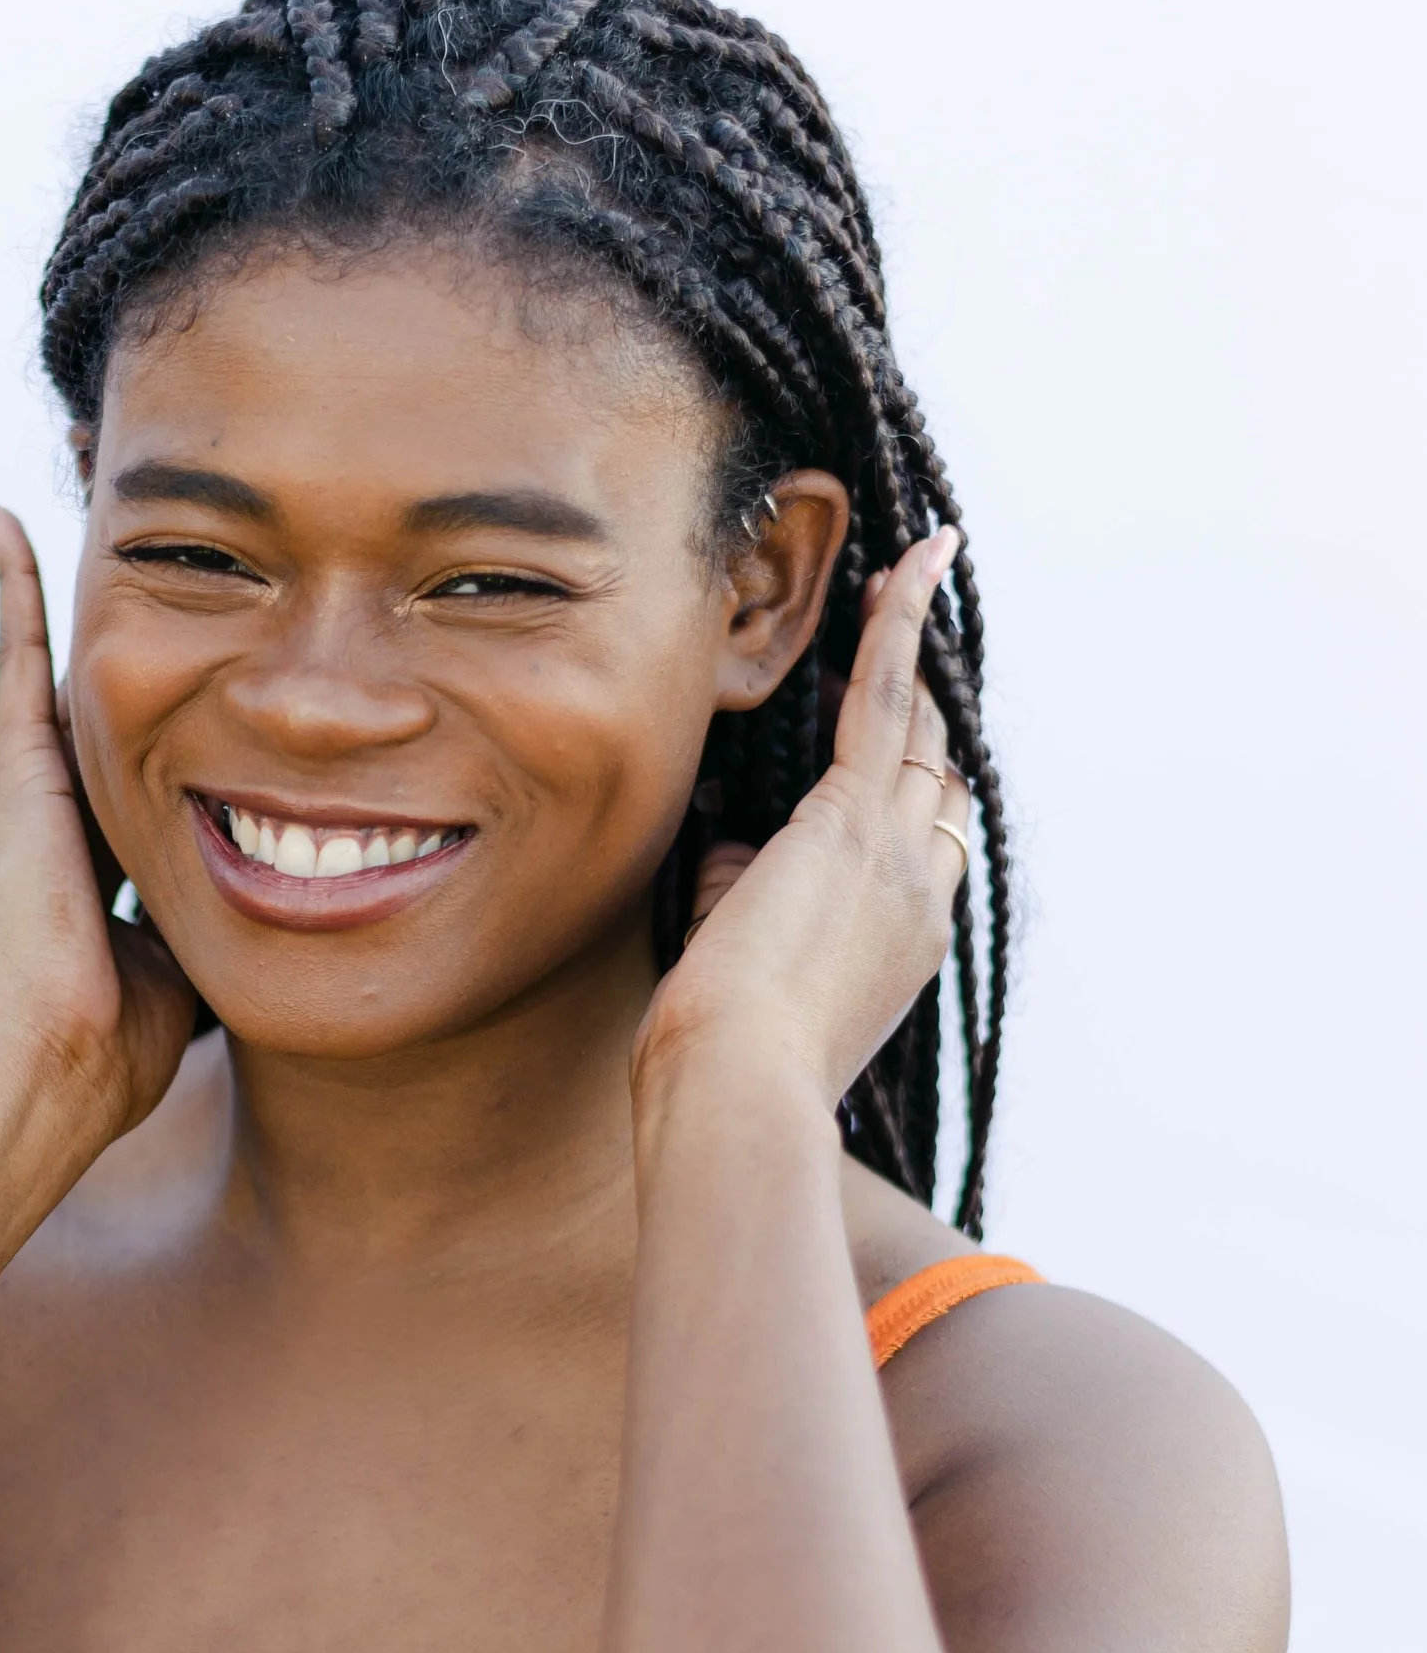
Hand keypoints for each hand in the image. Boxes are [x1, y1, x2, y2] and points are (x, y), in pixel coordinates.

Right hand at [0, 506, 199, 1158]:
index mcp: (86, 864)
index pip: (128, 778)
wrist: (45, 1069)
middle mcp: (47, 816)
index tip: (177, 698)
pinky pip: (13, 650)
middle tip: (126, 567)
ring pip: (43, 664)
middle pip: (90, 709)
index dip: (154, 734)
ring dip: (38, 593)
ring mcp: (23, 788)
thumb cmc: (113, 1051)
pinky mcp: (11, 771)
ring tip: (34, 513)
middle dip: (108, 646)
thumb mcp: (184, 975)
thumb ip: (216, 937)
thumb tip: (280, 933)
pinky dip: (7, 581)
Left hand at [637, 530, 971, 1108]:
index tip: (882, 740)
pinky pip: (884, 695)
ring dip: (910, 644)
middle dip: (919, 703)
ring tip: (910, 568)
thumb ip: (746, 901)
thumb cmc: (719, 1059)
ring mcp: (897, 852)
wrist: (736, 1091)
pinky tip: (911, 561)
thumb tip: (731, 854)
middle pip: (933, 773)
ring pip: (917, 726)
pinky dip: (897, 622)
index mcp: (905, 940)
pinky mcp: (852, 819)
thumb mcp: (741, 972)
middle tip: (901, 624)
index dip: (908, 782)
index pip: (923, 839)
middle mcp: (923, 892)